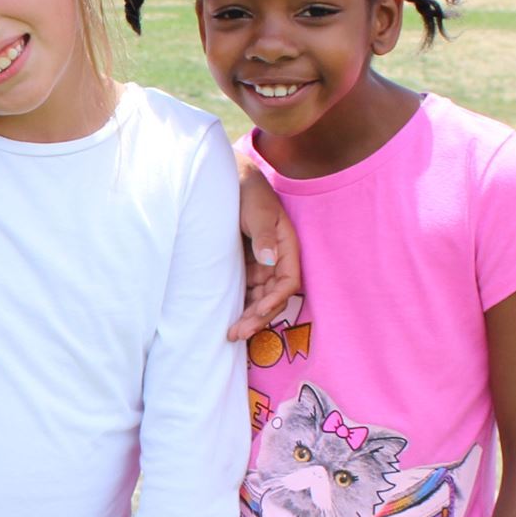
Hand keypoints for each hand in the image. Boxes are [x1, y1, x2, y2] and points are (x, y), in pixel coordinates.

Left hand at [232, 158, 301, 340]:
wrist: (228, 181)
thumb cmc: (249, 192)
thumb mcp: (258, 211)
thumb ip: (264, 234)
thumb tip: (269, 260)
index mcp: (287, 247)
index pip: (288, 282)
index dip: (275, 300)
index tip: (258, 311)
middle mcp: (276, 260)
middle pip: (273, 297)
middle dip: (258, 317)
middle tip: (237, 333)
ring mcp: (260, 265)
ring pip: (259, 299)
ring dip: (248, 317)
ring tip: (231, 335)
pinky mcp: (244, 267)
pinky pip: (245, 292)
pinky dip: (239, 306)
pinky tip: (226, 320)